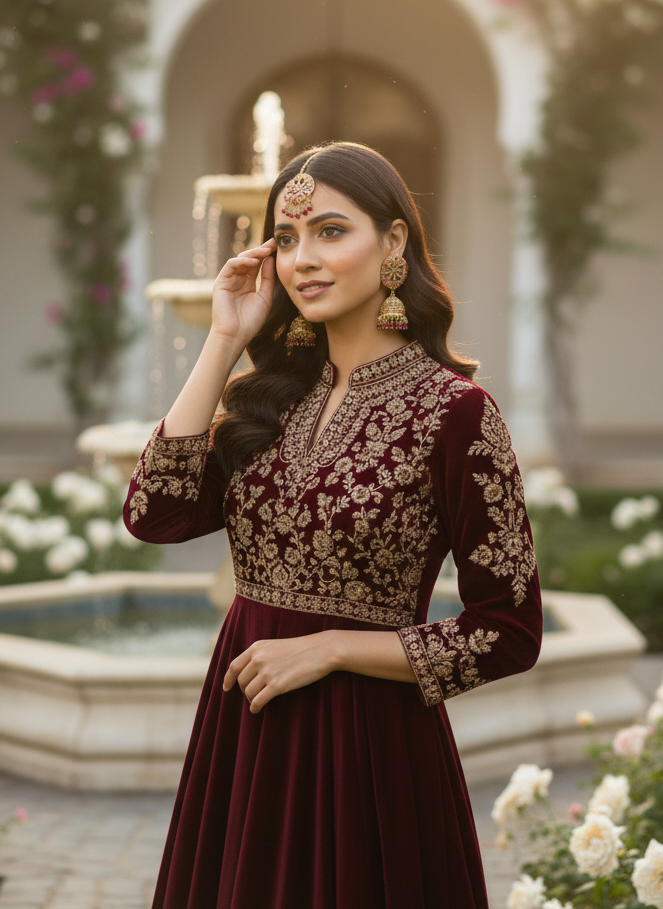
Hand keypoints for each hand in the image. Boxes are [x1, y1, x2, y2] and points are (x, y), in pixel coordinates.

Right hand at [210, 237, 276, 345]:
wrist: (236, 335)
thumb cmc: (251, 321)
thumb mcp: (265, 297)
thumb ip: (268, 278)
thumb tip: (270, 258)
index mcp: (249, 283)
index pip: (258, 264)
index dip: (267, 254)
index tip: (278, 246)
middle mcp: (238, 279)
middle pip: (250, 259)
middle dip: (261, 250)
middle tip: (273, 243)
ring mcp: (229, 280)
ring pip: (240, 259)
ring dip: (253, 253)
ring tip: (265, 251)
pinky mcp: (220, 282)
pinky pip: (231, 265)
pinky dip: (242, 261)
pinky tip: (253, 261)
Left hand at [222, 632, 336, 713]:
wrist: (320, 650)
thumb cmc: (301, 649)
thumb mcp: (275, 646)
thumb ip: (260, 656)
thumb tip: (248, 673)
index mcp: (257, 647)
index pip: (234, 666)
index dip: (228, 679)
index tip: (226, 688)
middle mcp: (258, 659)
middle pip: (241, 681)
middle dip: (244, 690)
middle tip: (251, 694)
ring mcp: (267, 672)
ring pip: (249, 692)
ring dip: (251, 699)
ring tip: (257, 701)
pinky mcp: (277, 685)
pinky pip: (258, 700)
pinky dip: (255, 707)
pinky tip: (257, 709)